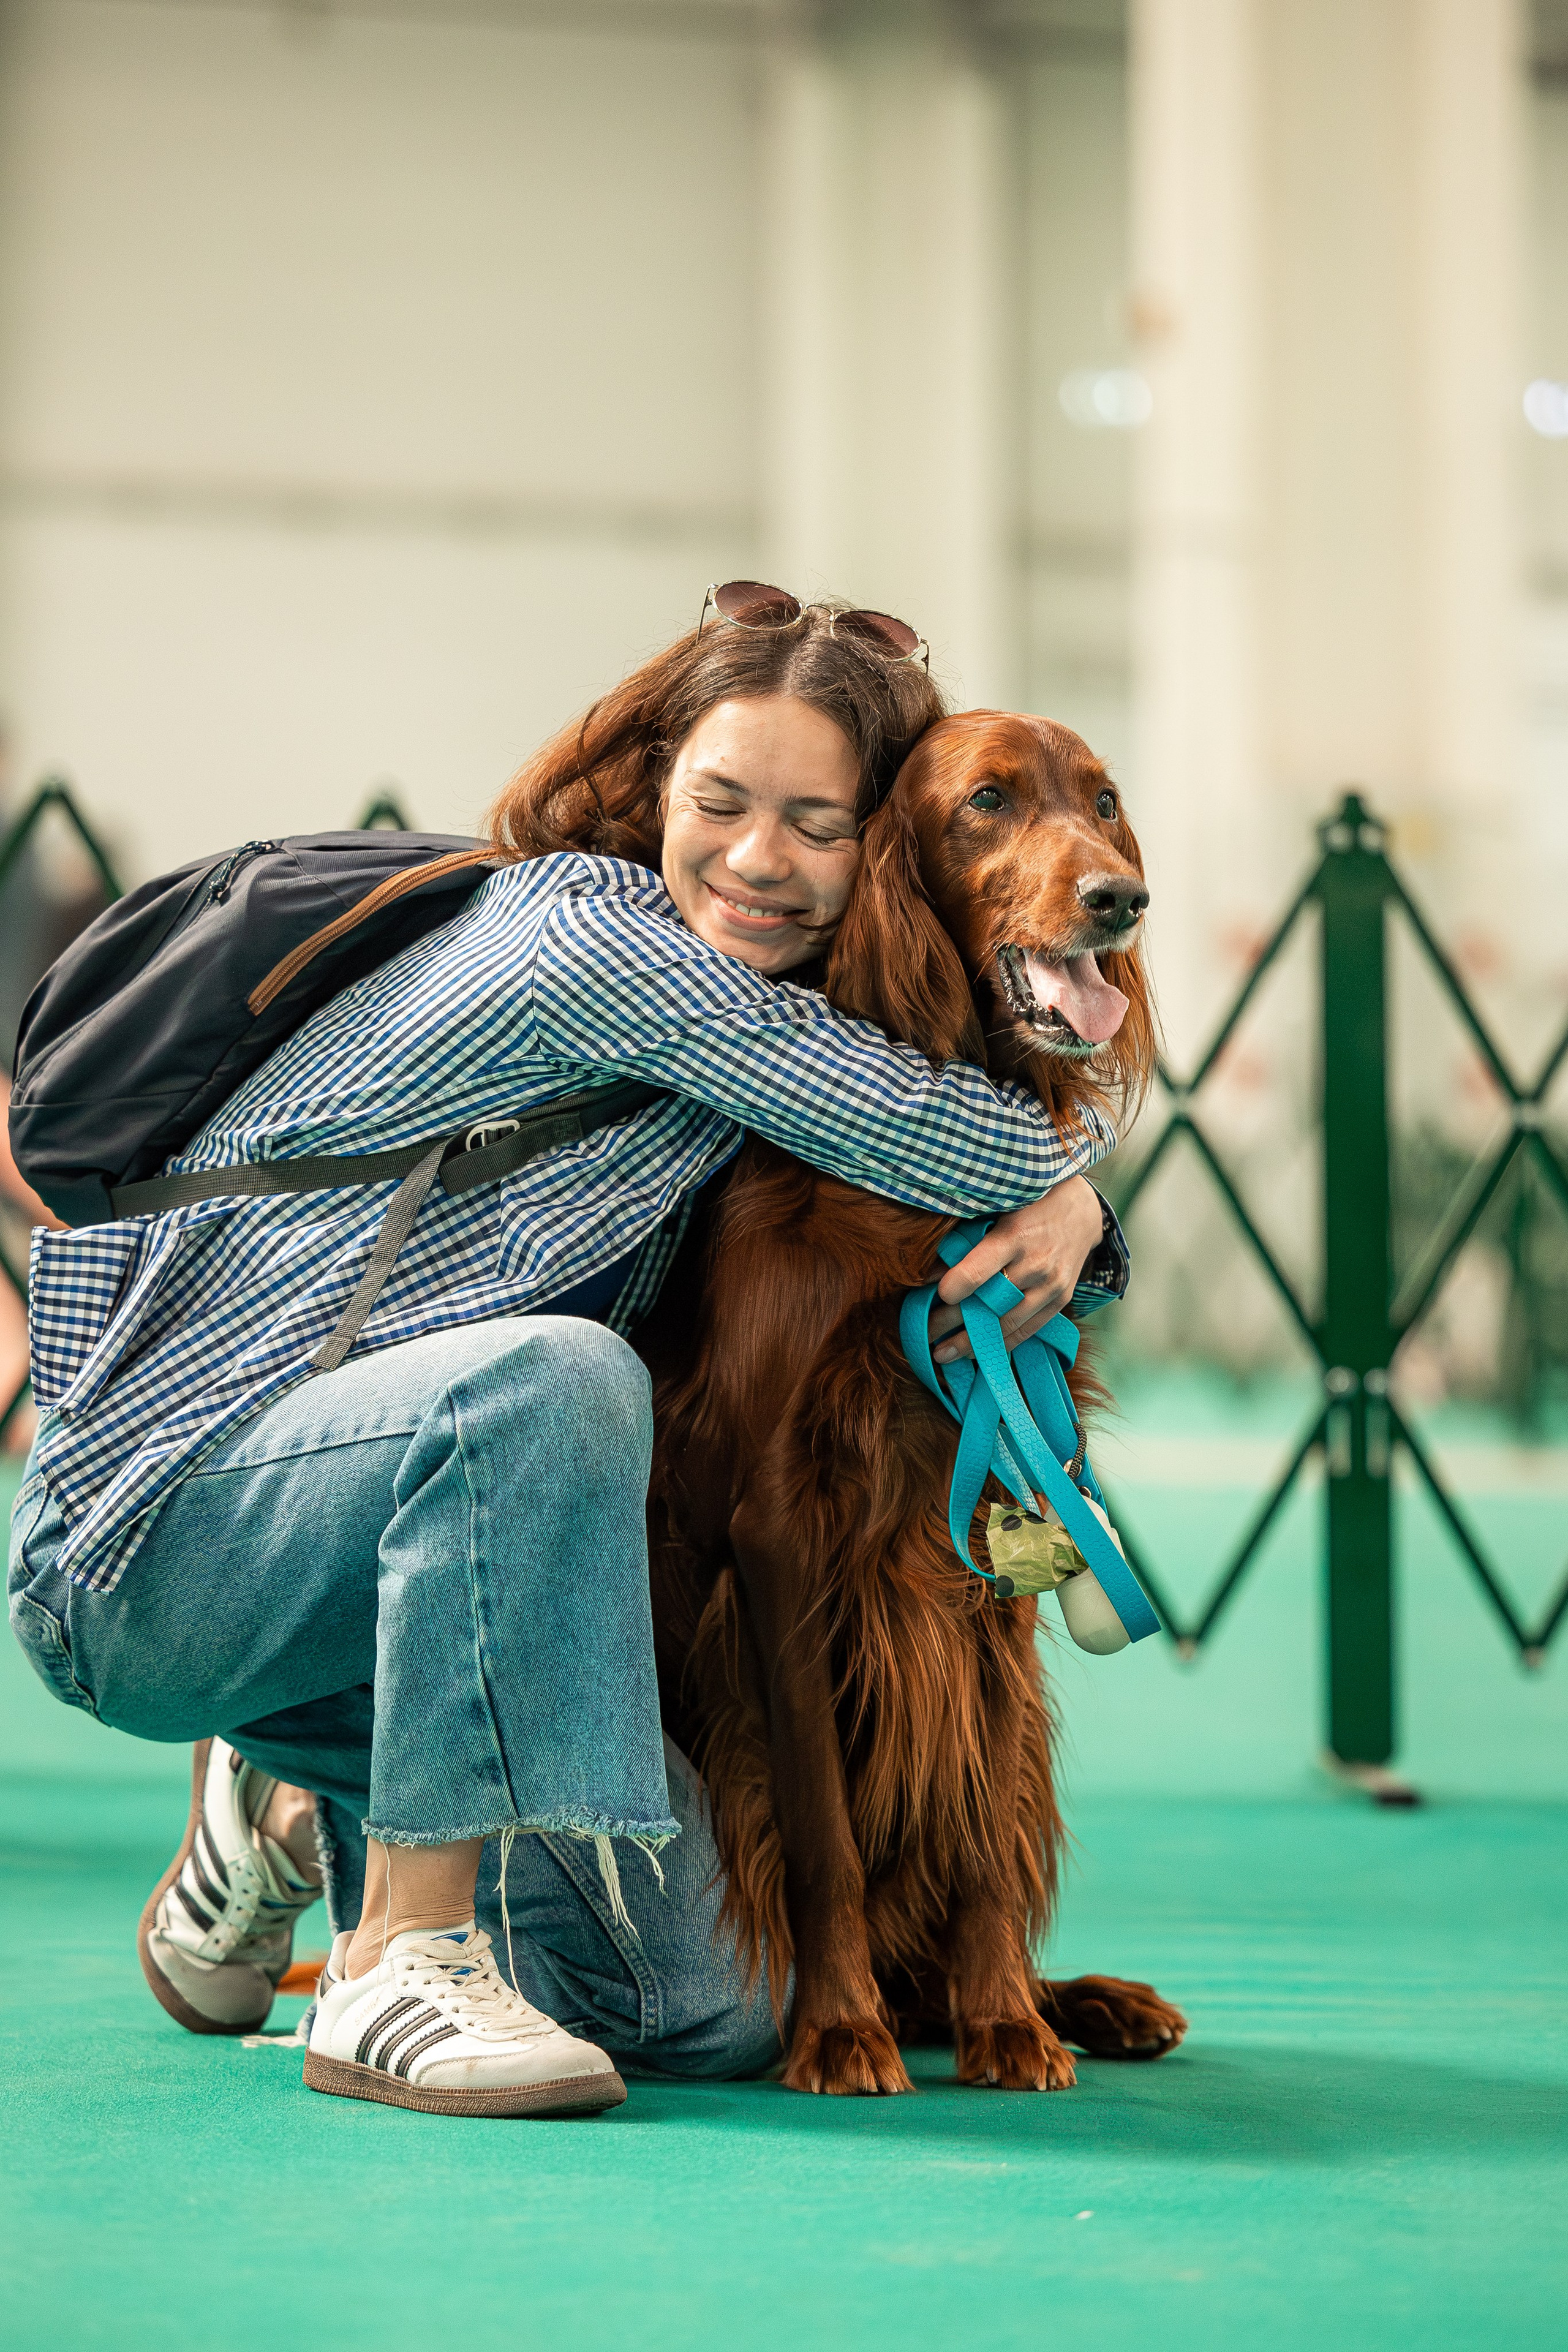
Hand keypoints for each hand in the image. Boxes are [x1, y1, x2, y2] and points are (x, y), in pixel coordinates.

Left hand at [929, 1176, 1103, 1362]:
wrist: (1082, 1210)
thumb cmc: (1029, 1202)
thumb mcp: (998, 1207)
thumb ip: (966, 1237)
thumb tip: (928, 1273)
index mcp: (1015, 1235)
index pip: (978, 1271)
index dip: (953, 1287)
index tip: (933, 1297)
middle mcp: (1036, 1264)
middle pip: (988, 1302)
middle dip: (952, 1321)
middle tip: (921, 1333)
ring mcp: (1051, 1286)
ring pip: (1006, 1324)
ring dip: (971, 1343)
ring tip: (942, 1353)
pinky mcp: (1060, 1300)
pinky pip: (1027, 1330)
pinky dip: (1000, 1344)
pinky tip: (976, 1353)